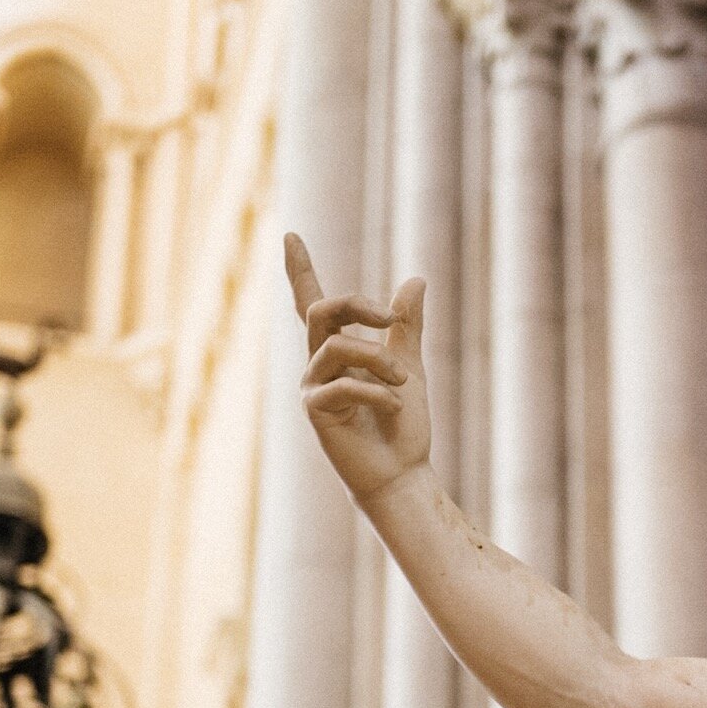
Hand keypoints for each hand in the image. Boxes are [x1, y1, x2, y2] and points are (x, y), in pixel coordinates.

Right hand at [285, 233, 431, 500]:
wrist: (402, 472)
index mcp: (335, 350)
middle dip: (358, 306)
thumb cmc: (402, 425)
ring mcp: (312, 387)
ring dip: (380, 360)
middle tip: (392, 320)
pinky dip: (377, 392)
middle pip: (321, 308)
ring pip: (338, 346)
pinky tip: (393, 407)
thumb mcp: (409, 365)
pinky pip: (342, 384)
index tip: (291, 235)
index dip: (300, 269)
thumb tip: (415, 280)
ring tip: (404, 382)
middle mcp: (316, 364)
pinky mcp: (315, 411)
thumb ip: (406, 327)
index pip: (312, 302)